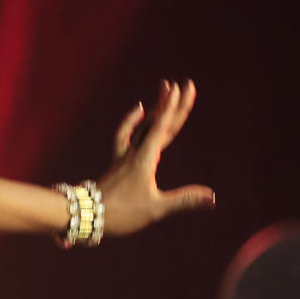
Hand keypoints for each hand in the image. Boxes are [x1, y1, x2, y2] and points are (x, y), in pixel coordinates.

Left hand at [96, 79, 215, 237]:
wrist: (87, 215)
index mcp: (146, 160)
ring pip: (142, 127)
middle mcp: (135, 153)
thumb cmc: (122, 213)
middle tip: (181, 83)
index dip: (175, 107)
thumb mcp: (156, 208)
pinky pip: (125, 136)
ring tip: (163, 91)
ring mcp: (124, 156)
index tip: (182, 87)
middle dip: (170, 103)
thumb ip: (184, 200)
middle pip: (156, 123)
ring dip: (155, 109)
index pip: (164, 128)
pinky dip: (132, 122)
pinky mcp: (116, 162)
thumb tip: (212, 197)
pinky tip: (138, 111)